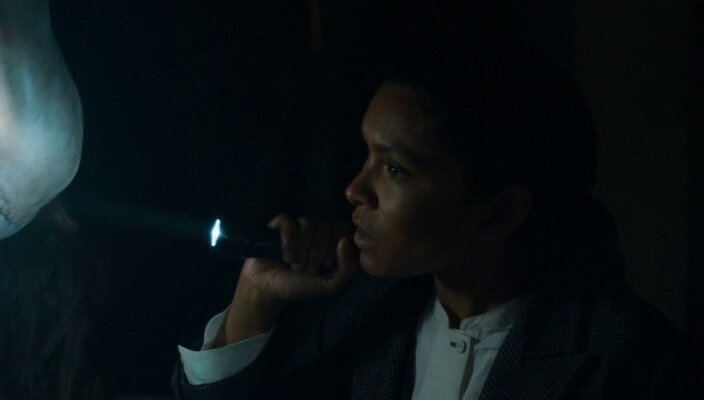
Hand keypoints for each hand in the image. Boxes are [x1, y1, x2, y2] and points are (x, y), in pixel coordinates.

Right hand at [238, 214, 357, 301]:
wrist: (267, 289)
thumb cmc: (300, 286)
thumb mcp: (329, 285)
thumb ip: (346, 269)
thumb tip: (344, 242)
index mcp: (331, 242)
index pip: (342, 230)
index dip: (335, 247)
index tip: (326, 265)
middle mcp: (315, 231)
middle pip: (325, 227)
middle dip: (316, 252)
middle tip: (308, 269)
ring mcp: (297, 226)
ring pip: (307, 224)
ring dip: (301, 249)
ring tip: (294, 265)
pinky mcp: (279, 225)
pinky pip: (288, 222)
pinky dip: (288, 241)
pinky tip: (285, 256)